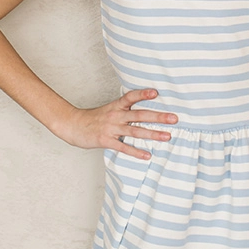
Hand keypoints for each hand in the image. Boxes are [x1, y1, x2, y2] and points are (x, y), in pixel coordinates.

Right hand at [55, 88, 176, 158]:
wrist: (73, 125)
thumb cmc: (94, 118)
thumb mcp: (110, 109)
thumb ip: (125, 108)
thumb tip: (144, 109)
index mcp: (117, 106)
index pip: (131, 97)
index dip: (143, 94)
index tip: (156, 93)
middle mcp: (116, 116)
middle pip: (140, 115)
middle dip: (158, 117)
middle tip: (174, 118)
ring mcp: (111, 128)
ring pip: (135, 131)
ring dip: (152, 134)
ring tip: (167, 136)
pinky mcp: (106, 141)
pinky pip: (124, 147)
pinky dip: (136, 152)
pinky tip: (147, 155)